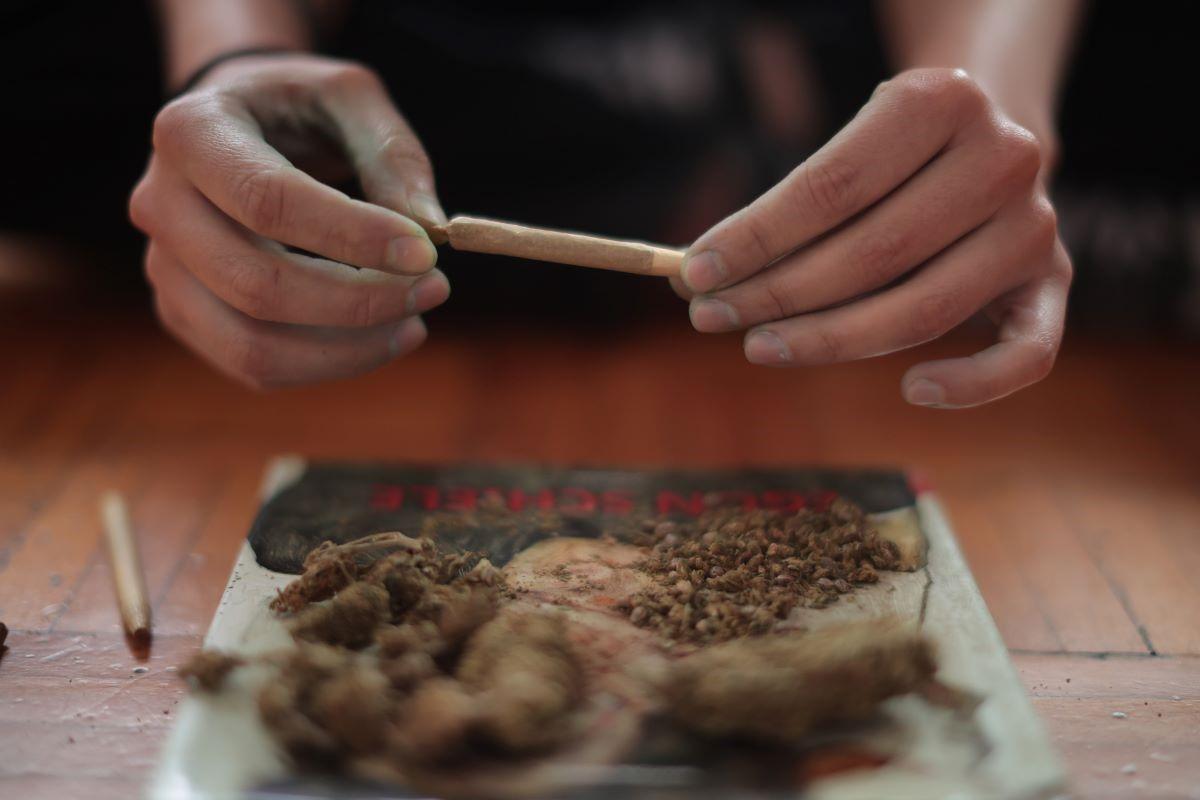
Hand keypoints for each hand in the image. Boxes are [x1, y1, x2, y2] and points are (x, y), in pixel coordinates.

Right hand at [131, 54, 448, 388]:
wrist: (239, 125)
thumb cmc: (298, 107)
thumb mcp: (350, 97)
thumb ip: (392, 154)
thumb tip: (429, 229)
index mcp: (190, 132)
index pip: (268, 201)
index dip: (352, 236)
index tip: (426, 253)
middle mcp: (158, 204)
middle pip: (257, 286)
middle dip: (360, 302)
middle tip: (435, 289)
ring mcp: (162, 268)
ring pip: (253, 346)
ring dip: (349, 349)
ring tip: (415, 322)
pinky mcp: (184, 313)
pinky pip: (256, 367)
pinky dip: (328, 364)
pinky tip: (380, 338)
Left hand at [677, 68, 1071, 407]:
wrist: (991, 136)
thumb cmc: (891, 156)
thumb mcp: (845, 150)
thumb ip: (784, 210)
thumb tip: (695, 275)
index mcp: (942, 102)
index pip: (832, 186)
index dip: (756, 238)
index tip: (693, 274)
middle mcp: (1002, 158)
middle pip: (872, 252)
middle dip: (777, 293)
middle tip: (709, 316)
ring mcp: (1033, 225)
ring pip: (925, 307)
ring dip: (830, 339)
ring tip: (759, 347)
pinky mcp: (1052, 282)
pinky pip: (1027, 354)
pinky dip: (971, 383)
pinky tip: (911, 390)